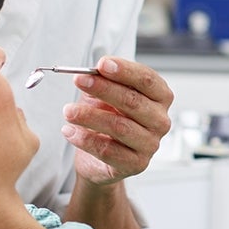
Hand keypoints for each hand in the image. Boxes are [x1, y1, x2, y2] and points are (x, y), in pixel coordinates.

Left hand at [63, 57, 173, 187]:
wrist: (101, 158)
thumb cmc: (108, 119)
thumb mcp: (105, 95)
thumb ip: (103, 82)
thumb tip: (91, 73)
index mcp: (159, 97)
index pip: (147, 79)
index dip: (125, 70)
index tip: (102, 64)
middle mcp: (160, 120)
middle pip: (133, 101)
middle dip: (103, 88)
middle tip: (80, 81)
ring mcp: (150, 144)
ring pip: (119, 126)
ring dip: (89, 116)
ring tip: (68, 110)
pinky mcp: (136, 164)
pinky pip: (108, 150)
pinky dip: (85, 139)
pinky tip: (69, 131)